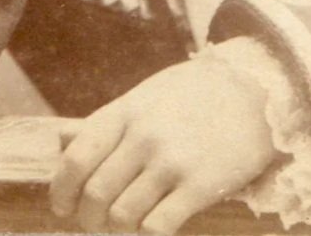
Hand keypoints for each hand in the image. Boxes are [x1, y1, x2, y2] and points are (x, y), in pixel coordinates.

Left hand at [49, 57, 276, 233]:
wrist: (254, 88)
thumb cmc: (194, 95)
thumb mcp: (145, 96)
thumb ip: (104, 123)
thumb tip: (56, 142)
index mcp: (124, 112)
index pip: (75, 160)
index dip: (61, 192)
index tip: (63, 208)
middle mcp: (143, 136)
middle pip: (95, 195)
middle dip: (88, 221)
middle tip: (96, 226)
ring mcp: (171, 161)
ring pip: (121, 217)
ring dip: (116, 233)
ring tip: (123, 232)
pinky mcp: (200, 185)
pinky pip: (157, 227)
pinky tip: (151, 232)